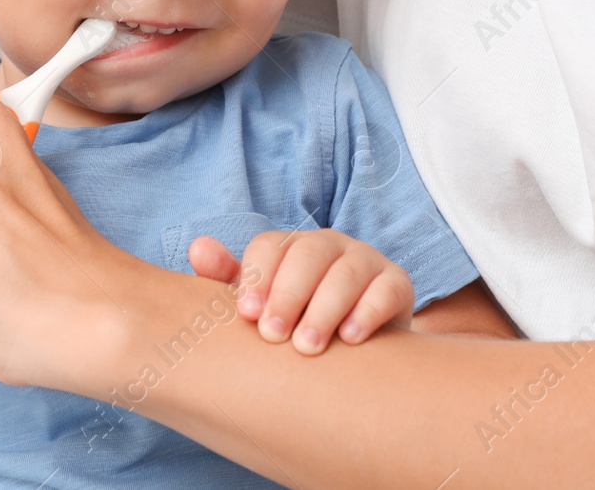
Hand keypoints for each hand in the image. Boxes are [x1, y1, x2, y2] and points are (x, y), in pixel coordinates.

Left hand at [188, 228, 414, 354]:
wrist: (356, 349)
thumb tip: (198, 248)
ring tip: (308, 347)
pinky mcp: (397, 284)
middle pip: (308, 255)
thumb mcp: (260, 304)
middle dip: (288, 295)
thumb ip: (227, 280)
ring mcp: (365, 261)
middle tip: (274, 336)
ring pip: (346, 272)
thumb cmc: (296, 323)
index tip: (246, 315)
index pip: (270, 247)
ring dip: (325, 308)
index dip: (257, 278)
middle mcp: (328, 245)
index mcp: (290, 246)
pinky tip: (350, 339)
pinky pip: (386, 290)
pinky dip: (368, 312)